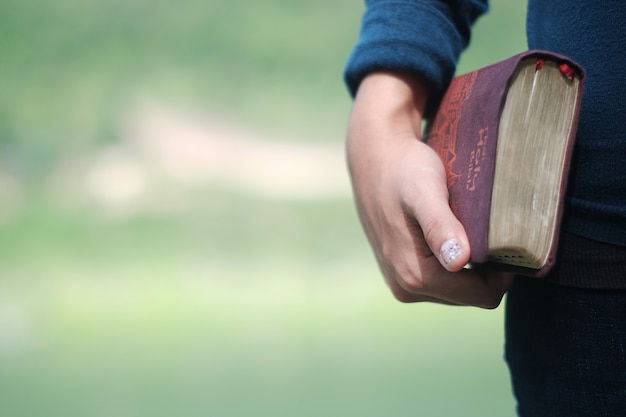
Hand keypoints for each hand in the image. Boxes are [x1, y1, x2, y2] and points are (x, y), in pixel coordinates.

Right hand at [346, 72, 512, 307]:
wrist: (374, 161)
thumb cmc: (404, 171)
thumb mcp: (425, 192)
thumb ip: (440, 227)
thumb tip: (458, 262)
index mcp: (415, 276)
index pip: (482, 295)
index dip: (503, 272)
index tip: (508, 239)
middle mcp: (406, 288)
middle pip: (470, 296)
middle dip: (487, 271)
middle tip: (489, 230)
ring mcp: (402, 284)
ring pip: (458, 291)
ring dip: (472, 268)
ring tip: (469, 230)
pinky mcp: (400, 275)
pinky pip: (443, 283)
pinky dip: (456, 265)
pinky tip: (455, 235)